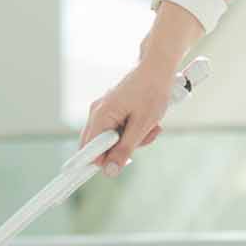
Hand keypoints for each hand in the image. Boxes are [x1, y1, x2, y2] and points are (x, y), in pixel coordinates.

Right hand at [78, 63, 172, 177]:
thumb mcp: (142, 125)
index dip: (91, 165)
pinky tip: (149, 122)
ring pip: (113, 139)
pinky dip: (134, 131)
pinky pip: (119, 130)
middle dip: (123, 149)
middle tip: (144, 139)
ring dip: (133, 139)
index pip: (86, 149)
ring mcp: (104, 111)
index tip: (86, 179)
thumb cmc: (152, 92)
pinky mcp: (113, 110)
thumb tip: (109, 171)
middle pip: (101, 146)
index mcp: (101, 115)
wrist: (158, 67)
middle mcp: (97, 113)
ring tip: (152, 127)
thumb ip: (125, 149)